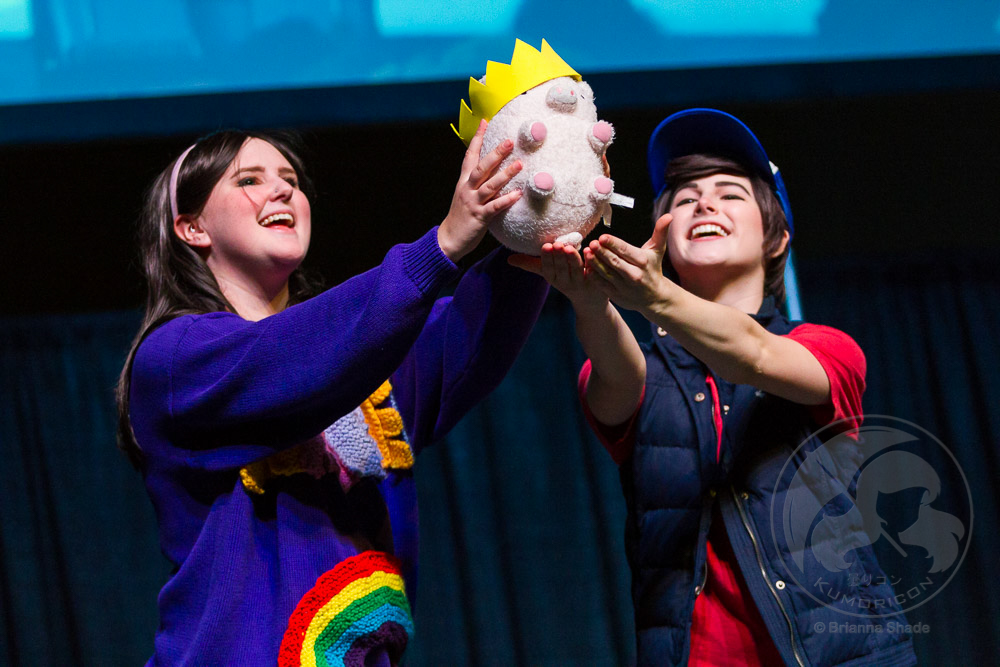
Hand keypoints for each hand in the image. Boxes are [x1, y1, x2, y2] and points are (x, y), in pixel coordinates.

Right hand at [438, 120, 522, 261]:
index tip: (485, 122)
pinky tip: (518, 194)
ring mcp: (473, 202)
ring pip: (489, 185)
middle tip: (509, 141)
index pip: (470, 155)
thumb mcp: (465, 195)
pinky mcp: (479, 217)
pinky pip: (495, 207)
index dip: (477, 138)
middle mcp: (467, 189)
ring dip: (505, 174)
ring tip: (519, 164)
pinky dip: (506, 200)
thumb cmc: (461, 217)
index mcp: (464, 182)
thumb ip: (477, 183)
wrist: (449, 239)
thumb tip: (493, 170)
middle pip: (481, 167)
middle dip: (495, 153)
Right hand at [508, 241, 608, 313]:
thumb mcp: (549, 274)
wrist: (590, 303)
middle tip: (557, 245)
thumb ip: (531, 265)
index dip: (547, 259)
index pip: (548, 269)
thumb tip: (510, 259)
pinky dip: (592, 262)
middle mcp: (567, 283)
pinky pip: (594, 271)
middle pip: (562, 270)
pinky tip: (590, 251)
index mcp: (554, 279)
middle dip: (558, 258)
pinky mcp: (597, 282)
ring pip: (577, 270)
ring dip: (572, 259)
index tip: (546, 247)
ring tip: (569, 248)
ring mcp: (582, 284)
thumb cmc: (567, 281)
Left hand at [586, 213, 673, 312]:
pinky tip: (586, 267)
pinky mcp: (617, 295)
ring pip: (607, 273)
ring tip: (586, 252)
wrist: (655, 297)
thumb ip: (660, 232)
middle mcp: (634, 275)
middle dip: (602, 252)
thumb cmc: (653, 268)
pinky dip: (594, 276)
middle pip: (615, 262)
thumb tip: (668, 215)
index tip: (602, 237)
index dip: (613, 244)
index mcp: (643, 261)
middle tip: (591, 243)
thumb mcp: (657, 250)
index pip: (626, 250)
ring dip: (595, 263)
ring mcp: (625, 286)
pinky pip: (603, 285)